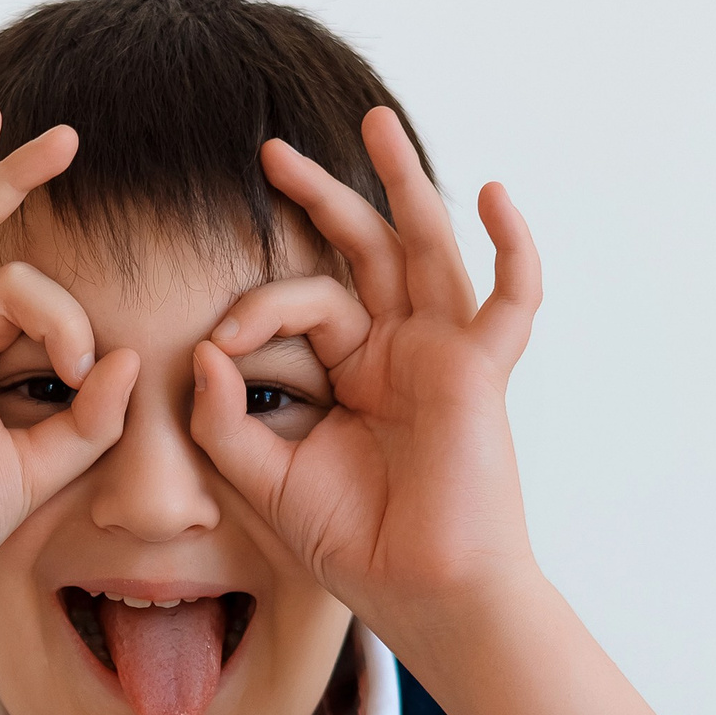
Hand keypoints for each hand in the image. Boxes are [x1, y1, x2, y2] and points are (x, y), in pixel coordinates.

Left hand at [189, 108, 542, 637]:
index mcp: (354, 372)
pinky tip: (495, 193)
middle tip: (271, 151)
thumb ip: (223, 421)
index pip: (304, 304)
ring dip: (404, 182)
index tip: (216, 344)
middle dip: (322, 196)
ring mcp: (443, 354)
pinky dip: (513, 245)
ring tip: (374, 120)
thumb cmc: (355, 546)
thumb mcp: (265, 481)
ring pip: (425, 248)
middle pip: (364, 251)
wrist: (421, 593)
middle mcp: (400, 352)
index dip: (255, 308)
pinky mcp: (480, 371)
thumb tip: (201, 351)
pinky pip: (512, 299)